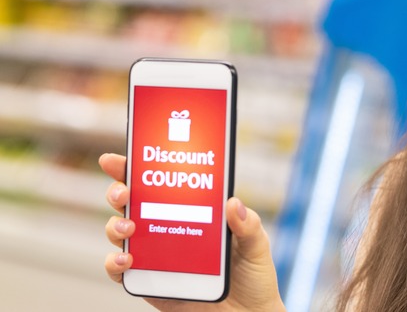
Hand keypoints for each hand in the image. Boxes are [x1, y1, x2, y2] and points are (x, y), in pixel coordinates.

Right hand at [100, 154, 285, 310]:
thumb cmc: (253, 275)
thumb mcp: (257, 245)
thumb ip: (247, 224)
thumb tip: (232, 204)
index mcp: (192, 211)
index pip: (159, 183)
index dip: (133, 168)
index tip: (116, 158)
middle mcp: (168, 229)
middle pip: (132, 203)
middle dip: (119, 190)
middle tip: (124, 192)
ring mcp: (156, 255)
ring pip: (120, 233)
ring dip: (115, 225)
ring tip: (129, 227)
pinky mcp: (150, 282)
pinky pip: (121, 271)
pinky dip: (115, 262)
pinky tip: (127, 259)